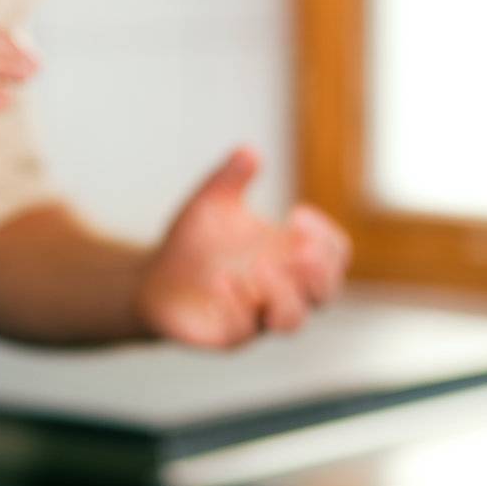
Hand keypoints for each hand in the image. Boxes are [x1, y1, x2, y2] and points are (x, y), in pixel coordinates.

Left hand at [136, 147, 351, 349]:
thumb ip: (230, 179)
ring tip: (258, 267)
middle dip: (320, 271)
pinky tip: (221, 281)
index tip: (297, 213)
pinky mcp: (229, 335)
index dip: (327, 237)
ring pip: (292, 320)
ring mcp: (258, 317)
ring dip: (283, 293)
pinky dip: (238, 305)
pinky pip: (244, 329)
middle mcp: (283, 291)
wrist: (152, 280)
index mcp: (289, 258)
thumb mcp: (209, 204)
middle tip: (299, 249)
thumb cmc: (193, 243)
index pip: (334, 255)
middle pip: (326, 292)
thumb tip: (247, 151)